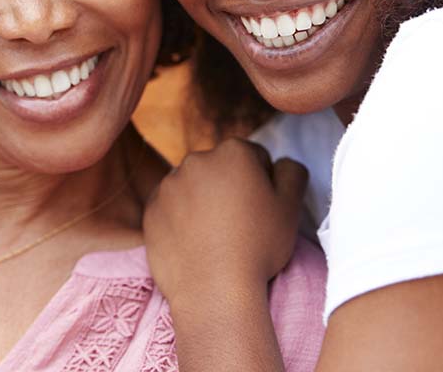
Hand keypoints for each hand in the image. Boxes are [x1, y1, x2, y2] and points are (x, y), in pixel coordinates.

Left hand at [142, 137, 307, 307]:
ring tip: (215, 238)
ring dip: (203, 202)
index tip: (261, 212)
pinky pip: (170, 207)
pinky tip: (194, 243)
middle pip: (220, 169)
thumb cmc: (257, 247)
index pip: (254, 158)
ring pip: (193, 187)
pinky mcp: (151, 209)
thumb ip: (291, 172)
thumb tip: (279, 164)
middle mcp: (196, 160)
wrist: (214, 291)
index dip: (263, 185)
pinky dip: (180, 219)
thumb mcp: (290, 207)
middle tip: (239, 226)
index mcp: (233, 152)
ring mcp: (169, 184)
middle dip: (230, 188)